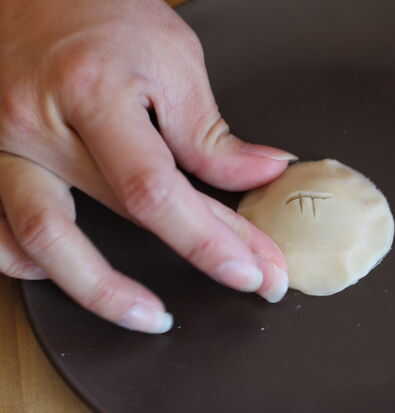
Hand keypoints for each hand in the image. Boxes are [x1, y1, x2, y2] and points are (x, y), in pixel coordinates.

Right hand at [0, 0, 293, 333]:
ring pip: (38, 239)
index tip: (255, 268)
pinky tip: (66, 272)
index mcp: (93, 93)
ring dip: (98, 291)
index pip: (156, 190)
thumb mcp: (172, 59)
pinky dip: (28, 261)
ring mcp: (3, 144)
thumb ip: (210, 130)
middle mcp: (38, 125)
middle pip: (119, 217)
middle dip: (193, 256)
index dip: (209, 239)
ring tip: (150, 316)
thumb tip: (262, 172)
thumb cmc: (103, 11)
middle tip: (246, 280)